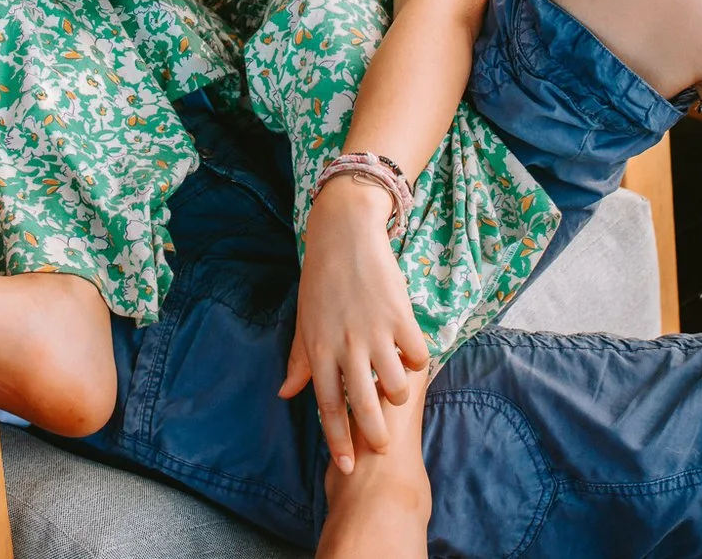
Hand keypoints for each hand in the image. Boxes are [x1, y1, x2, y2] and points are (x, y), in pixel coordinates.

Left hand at [280, 177, 430, 472]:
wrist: (344, 235)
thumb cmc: (320, 281)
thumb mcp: (304, 322)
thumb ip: (299, 361)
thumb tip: (285, 393)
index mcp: (318, 350)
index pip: (326, 406)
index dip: (336, 439)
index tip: (346, 465)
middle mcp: (345, 346)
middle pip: (362, 405)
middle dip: (374, 434)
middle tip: (383, 449)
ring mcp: (374, 331)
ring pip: (395, 384)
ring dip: (398, 395)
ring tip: (396, 393)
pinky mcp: (400, 315)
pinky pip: (416, 354)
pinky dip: (416, 361)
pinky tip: (411, 357)